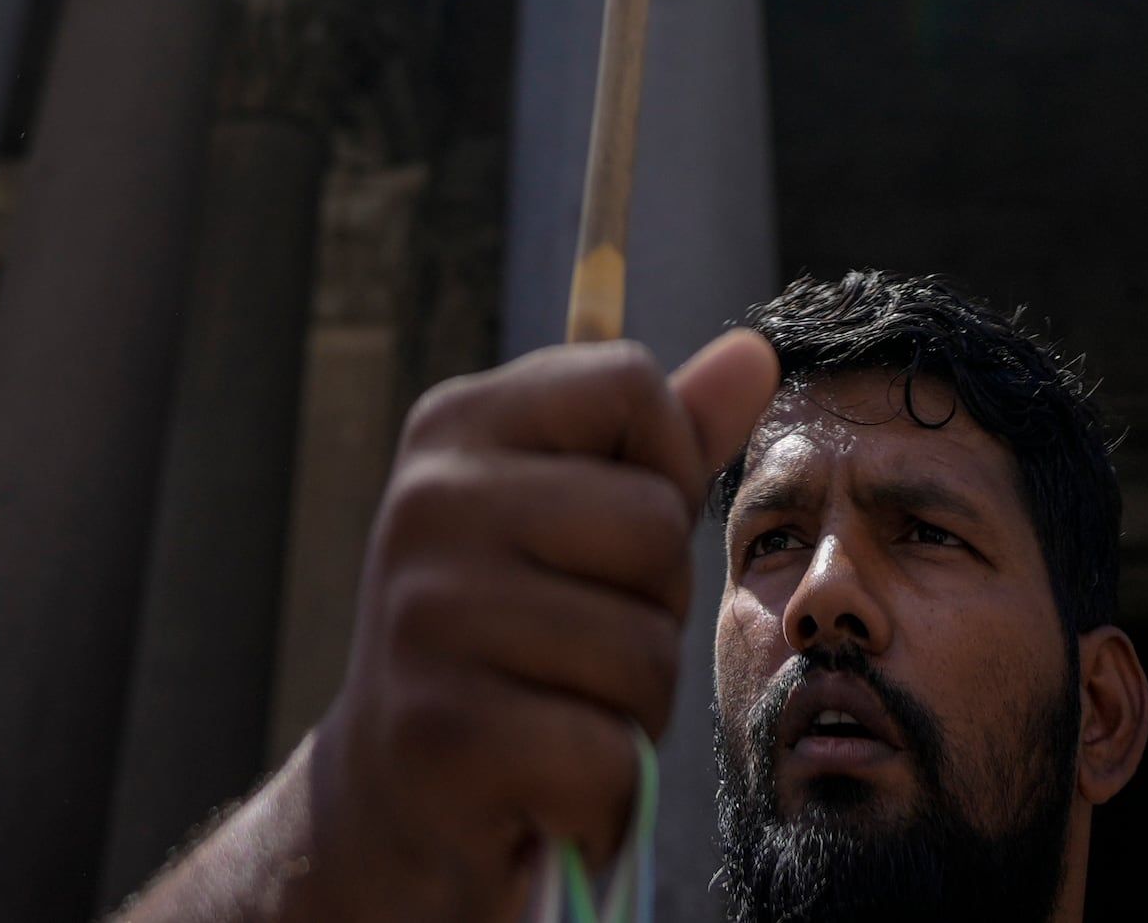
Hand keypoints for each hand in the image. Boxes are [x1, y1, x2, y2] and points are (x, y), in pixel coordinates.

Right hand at [291, 326, 779, 921]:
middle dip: (656, 609)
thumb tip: (757, 352)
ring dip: (635, 712)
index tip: (610, 534)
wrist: (390, 796)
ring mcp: (425, 617)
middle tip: (579, 651)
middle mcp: (426, 503)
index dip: (665, 466)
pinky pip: (609, 754)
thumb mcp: (577, 519)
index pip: (629, 384)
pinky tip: (546, 789)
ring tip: (560, 717)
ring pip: (645, 651)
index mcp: (456, 426)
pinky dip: (605, 796)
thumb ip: (664, 442)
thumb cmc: (515, 638)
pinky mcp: (439, 735)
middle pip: (655, 527)